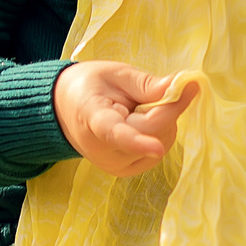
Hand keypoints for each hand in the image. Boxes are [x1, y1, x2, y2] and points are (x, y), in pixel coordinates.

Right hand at [52, 62, 199, 177]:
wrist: (65, 109)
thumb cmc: (91, 86)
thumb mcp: (115, 74)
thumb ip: (146, 83)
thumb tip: (179, 87)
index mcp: (93, 120)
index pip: (115, 135)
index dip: (137, 143)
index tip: (156, 148)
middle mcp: (103, 151)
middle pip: (151, 132)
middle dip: (168, 107)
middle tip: (161, 87)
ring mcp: (114, 165)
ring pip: (161, 142)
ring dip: (165, 120)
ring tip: (141, 106)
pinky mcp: (125, 171)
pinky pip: (159, 150)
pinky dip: (162, 132)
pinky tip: (145, 120)